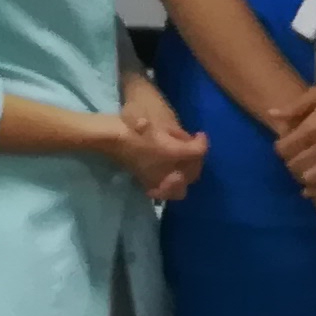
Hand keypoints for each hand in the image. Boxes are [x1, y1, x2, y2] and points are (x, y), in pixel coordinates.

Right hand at [109, 80, 206, 204]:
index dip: (202, 142)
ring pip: (179, 189)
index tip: (200, 134)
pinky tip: (168, 177)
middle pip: (192, 173)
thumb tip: (188, 140)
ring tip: (184, 165)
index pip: (198, 152)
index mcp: (175, 153)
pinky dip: (170, 187)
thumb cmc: (137, 126)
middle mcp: (168, 172)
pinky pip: (163, 192)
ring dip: (186, 177)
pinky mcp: (146, 183)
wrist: (113, 137)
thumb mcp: (162, 123)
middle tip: (194, 149)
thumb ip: (179, 134)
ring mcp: (157, 181)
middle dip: (197, 161)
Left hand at [271, 68, 315, 194]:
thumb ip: (294, 107)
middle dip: (290, 161)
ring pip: (311, 178)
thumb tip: (271, 113)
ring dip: (302, 174)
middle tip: (293, 156)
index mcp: (314, 128)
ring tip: (303, 168)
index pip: (285, 147)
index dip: (280, 147)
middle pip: (295, 164)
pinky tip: (311, 190)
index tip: (283, 144)